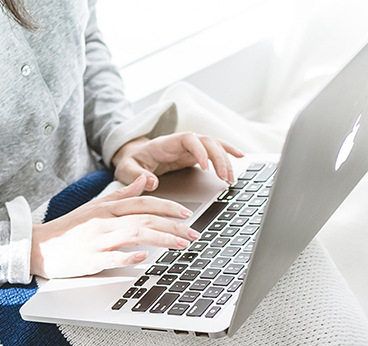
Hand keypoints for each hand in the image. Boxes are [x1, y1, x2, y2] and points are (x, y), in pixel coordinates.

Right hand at [30, 175, 198, 279]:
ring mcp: (98, 240)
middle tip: (194, 235)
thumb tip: (145, 180)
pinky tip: (145, 258)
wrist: (40, 245)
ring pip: (135, 235)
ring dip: (161, 239)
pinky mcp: (90, 259)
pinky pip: (112, 257)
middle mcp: (105, 222)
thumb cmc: (70, 229)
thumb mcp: (96, 206)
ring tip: (181, 245)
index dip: (167, 207)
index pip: (143, 203)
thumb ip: (122, 195)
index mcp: (108, 208)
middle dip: (173, 226)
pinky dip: (128, 256)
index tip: (186, 214)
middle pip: (145, 219)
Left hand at [112, 133, 243, 189]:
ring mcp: (190, 147)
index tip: (206, 167)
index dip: (199, 152)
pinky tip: (240, 157)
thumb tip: (151, 182)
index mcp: (167, 143)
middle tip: (225, 178)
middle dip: (219, 158)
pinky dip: (227, 152)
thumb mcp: (127, 169)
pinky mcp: (195, 154)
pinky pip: (214, 150)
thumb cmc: (131, 162)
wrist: (133, 156)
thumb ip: (136, 175)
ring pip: (213, 146)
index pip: (189, 140)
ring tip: (232, 178)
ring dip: (225, 160)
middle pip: (206, 142)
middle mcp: (182, 142)